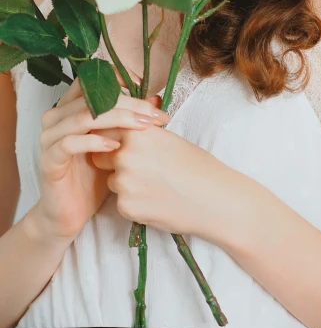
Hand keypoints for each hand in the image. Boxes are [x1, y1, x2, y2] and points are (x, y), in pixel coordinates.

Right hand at [32, 75, 169, 242]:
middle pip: (93, 98)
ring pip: (84, 117)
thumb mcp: (119, 142)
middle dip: (130, 104)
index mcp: (71, 107)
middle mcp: (56, 117)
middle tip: (155, 115)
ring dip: (118, 119)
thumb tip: (156, 98)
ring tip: (143, 127)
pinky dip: (94, 142)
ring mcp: (50, 138)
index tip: (144, 85)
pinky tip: (115, 147)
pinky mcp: (48, 160)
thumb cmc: (96, 174)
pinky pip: (69, 144)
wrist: (71, 213)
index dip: (118, 77)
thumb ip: (132, 119)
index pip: (92, 79)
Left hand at [91, 122, 237, 242]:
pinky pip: (121, 202)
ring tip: (155, 185)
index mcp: (137, 132)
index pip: (105, 129)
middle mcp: (125, 154)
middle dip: (113, 161)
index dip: (111, 137)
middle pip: (100, 156)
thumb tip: (126, 120)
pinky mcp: (125, 207)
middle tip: (140, 167)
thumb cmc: (197, 165)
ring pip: (112, 181)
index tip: (119, 143)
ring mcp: (123, 182)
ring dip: (125, 183)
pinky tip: (157, 200)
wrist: (214, 198)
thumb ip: (142, 132)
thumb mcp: (169, 138)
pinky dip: (134, 202)